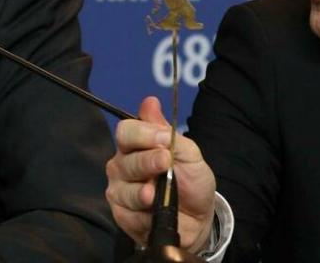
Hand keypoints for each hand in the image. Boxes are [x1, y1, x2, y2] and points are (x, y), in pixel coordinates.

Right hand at [105, 96, 216, 251]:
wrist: (199, 218)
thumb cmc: (192, 180)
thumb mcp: (188, 153)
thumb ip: (167, 131)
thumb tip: (150, 101)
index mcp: (135, 144)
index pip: (126, 132)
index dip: (143, 135)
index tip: (165, 140)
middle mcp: (122, 165)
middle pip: (124, 161)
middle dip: (147, 163)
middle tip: (166, 164)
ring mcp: (120, 191)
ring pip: (124, 190)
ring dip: (144, 193)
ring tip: (156, 196)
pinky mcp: (122, 216)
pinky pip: (127, 214)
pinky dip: (145, 215)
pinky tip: (155, 214)